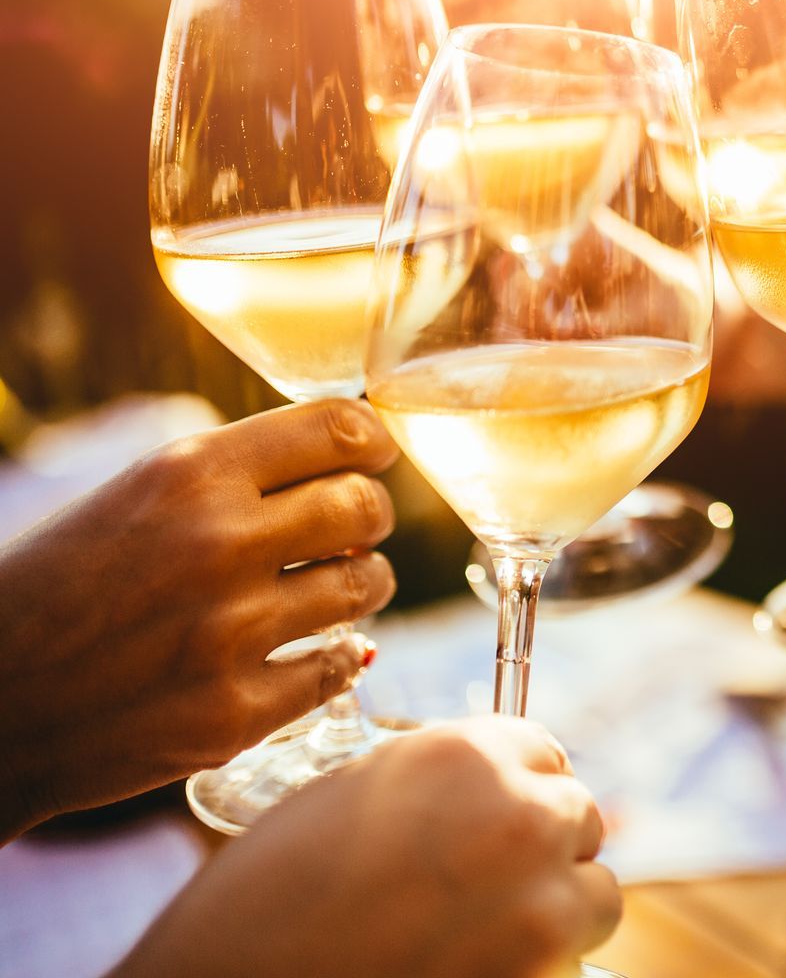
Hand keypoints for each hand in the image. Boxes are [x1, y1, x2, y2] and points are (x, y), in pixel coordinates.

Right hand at [0, 399, 398, 840]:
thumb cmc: (55, 591)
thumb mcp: (130, 499)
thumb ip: (232, 479)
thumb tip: (351, 465)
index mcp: (187, 475)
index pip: (338, 429)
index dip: (372, 441)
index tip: (374, 456)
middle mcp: (218, 544)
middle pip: (366, 506)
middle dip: (368, 515)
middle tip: (352, 531)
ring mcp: (230, 633)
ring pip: (366, 586)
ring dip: (362, 585)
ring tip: (333, 590)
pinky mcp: (235, 713)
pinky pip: (340, 667)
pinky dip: (340, 657)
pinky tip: (320, 651)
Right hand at [113, 717, 621, 977]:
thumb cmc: (261, 903)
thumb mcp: (350, 796)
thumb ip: (436, 782)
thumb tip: (491, 787)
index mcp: (466, 755)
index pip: (544, 752)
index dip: (515, 787)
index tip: (493, 817)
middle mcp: (518, 816)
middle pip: (578, 816)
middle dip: (540, 846)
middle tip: (482, 883)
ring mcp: (540, 903)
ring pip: (596, 892)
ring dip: (557, 907)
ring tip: (485, 931)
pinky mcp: (543, 975)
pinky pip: (576, 960)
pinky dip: (544, 964)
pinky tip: (482, 965)